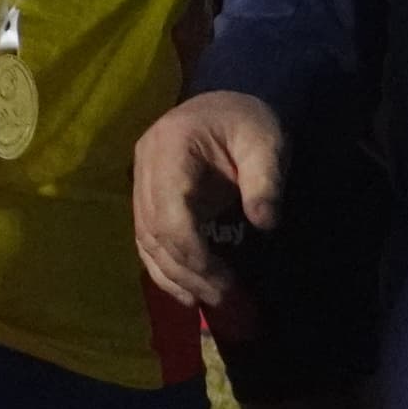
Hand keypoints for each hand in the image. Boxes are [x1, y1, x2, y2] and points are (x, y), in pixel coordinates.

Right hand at [132, 89, 285, 311]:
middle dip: (188, 274)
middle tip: (226, 302)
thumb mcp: (267, 143)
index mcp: (171, 147)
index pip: (170, 215)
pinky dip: (164, 267)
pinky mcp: (145, 194)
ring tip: (210, 302)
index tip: (226, 283)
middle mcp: (146, 164)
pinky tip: (187, 291)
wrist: (228, 106)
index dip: (194, 255)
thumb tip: (265, 223)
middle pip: (154, 233)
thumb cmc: (248, 121)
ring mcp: (140, 179)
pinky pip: (147, 238)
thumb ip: (265, 181)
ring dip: (174, 276)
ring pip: (146, 240)